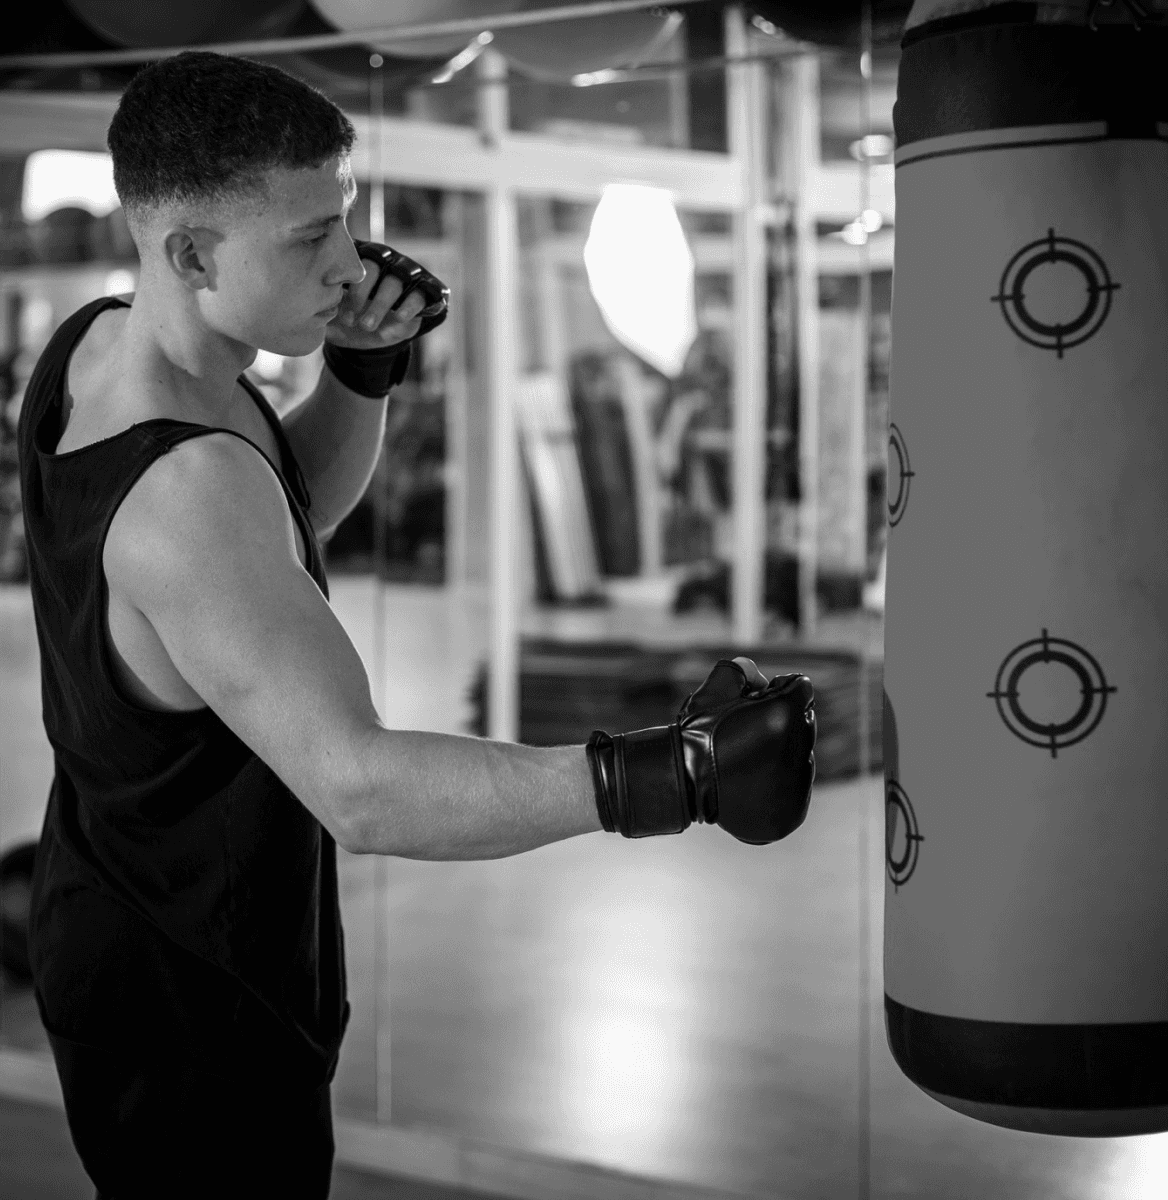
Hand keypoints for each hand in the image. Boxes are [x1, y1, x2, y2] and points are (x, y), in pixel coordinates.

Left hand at [325, 243, 441, 350]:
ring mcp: (407, 275)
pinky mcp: (425, 292)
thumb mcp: (333, 316)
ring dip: (379, 305)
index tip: (329, 286)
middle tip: (349, 319)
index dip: (342, 270)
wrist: (378, 340)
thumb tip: (301, 311)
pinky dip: (408, 307)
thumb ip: (320, 309)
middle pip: (374, 267)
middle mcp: (385, 261)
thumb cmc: (352, 320)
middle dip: (360, 294)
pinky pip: (419, 295)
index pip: (352, 256)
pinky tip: (397, 320)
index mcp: (360, 259)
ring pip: (395, 282)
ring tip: (367, 326)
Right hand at [585, 657, 816, 844]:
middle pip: (805, 721)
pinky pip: (797, 785)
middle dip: (781, 719)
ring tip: (746, 756)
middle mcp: (799, 749)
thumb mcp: (716, 689)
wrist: (682, 784)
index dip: (775, 690)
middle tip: (747, 728)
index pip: (801, 689)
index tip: (753, 701)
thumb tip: (761, 679)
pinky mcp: (794, 810)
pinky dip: (779, 779)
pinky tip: (752, 778)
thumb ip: (742, 670)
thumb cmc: (697, 733)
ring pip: (803, 754)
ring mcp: (799, 784)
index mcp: (785, 715)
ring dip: (782, 750)